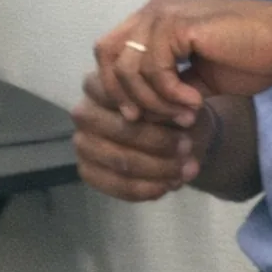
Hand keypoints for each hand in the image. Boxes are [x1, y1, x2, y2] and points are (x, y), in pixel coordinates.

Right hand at [71, 71, 201, 201]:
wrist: (174, 134)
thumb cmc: (171, 109)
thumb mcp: (177, 98)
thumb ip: (176, 105)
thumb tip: (186, 118)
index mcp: (100, 82)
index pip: (123, 95)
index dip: (158, 109)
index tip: (189, 119)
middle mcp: (83, 111)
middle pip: (121, 130)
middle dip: (159, 143)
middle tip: (189, 147)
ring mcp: (82, 143)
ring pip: (121, 161)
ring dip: (157, 169)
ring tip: (185, 170)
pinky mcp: (87, 171)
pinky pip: (117, 185)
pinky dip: (147, 188)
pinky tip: (168, 185)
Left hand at [94, 0, 271, 125]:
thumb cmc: (249, 56)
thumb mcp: (198, 77)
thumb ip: (167, 86)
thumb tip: (141, 114)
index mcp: (156, 17)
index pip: (110, 49)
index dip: (116, 86)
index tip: (139, 116)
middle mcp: (154, 9)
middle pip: (106, 53)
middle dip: (123, 93)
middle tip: (147, 119)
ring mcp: (164, 12)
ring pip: (129, 67)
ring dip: (154, 101)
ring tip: (184, 113)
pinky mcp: (178, 23)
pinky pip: (155, 69)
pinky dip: (170, 94)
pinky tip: (195, 103)